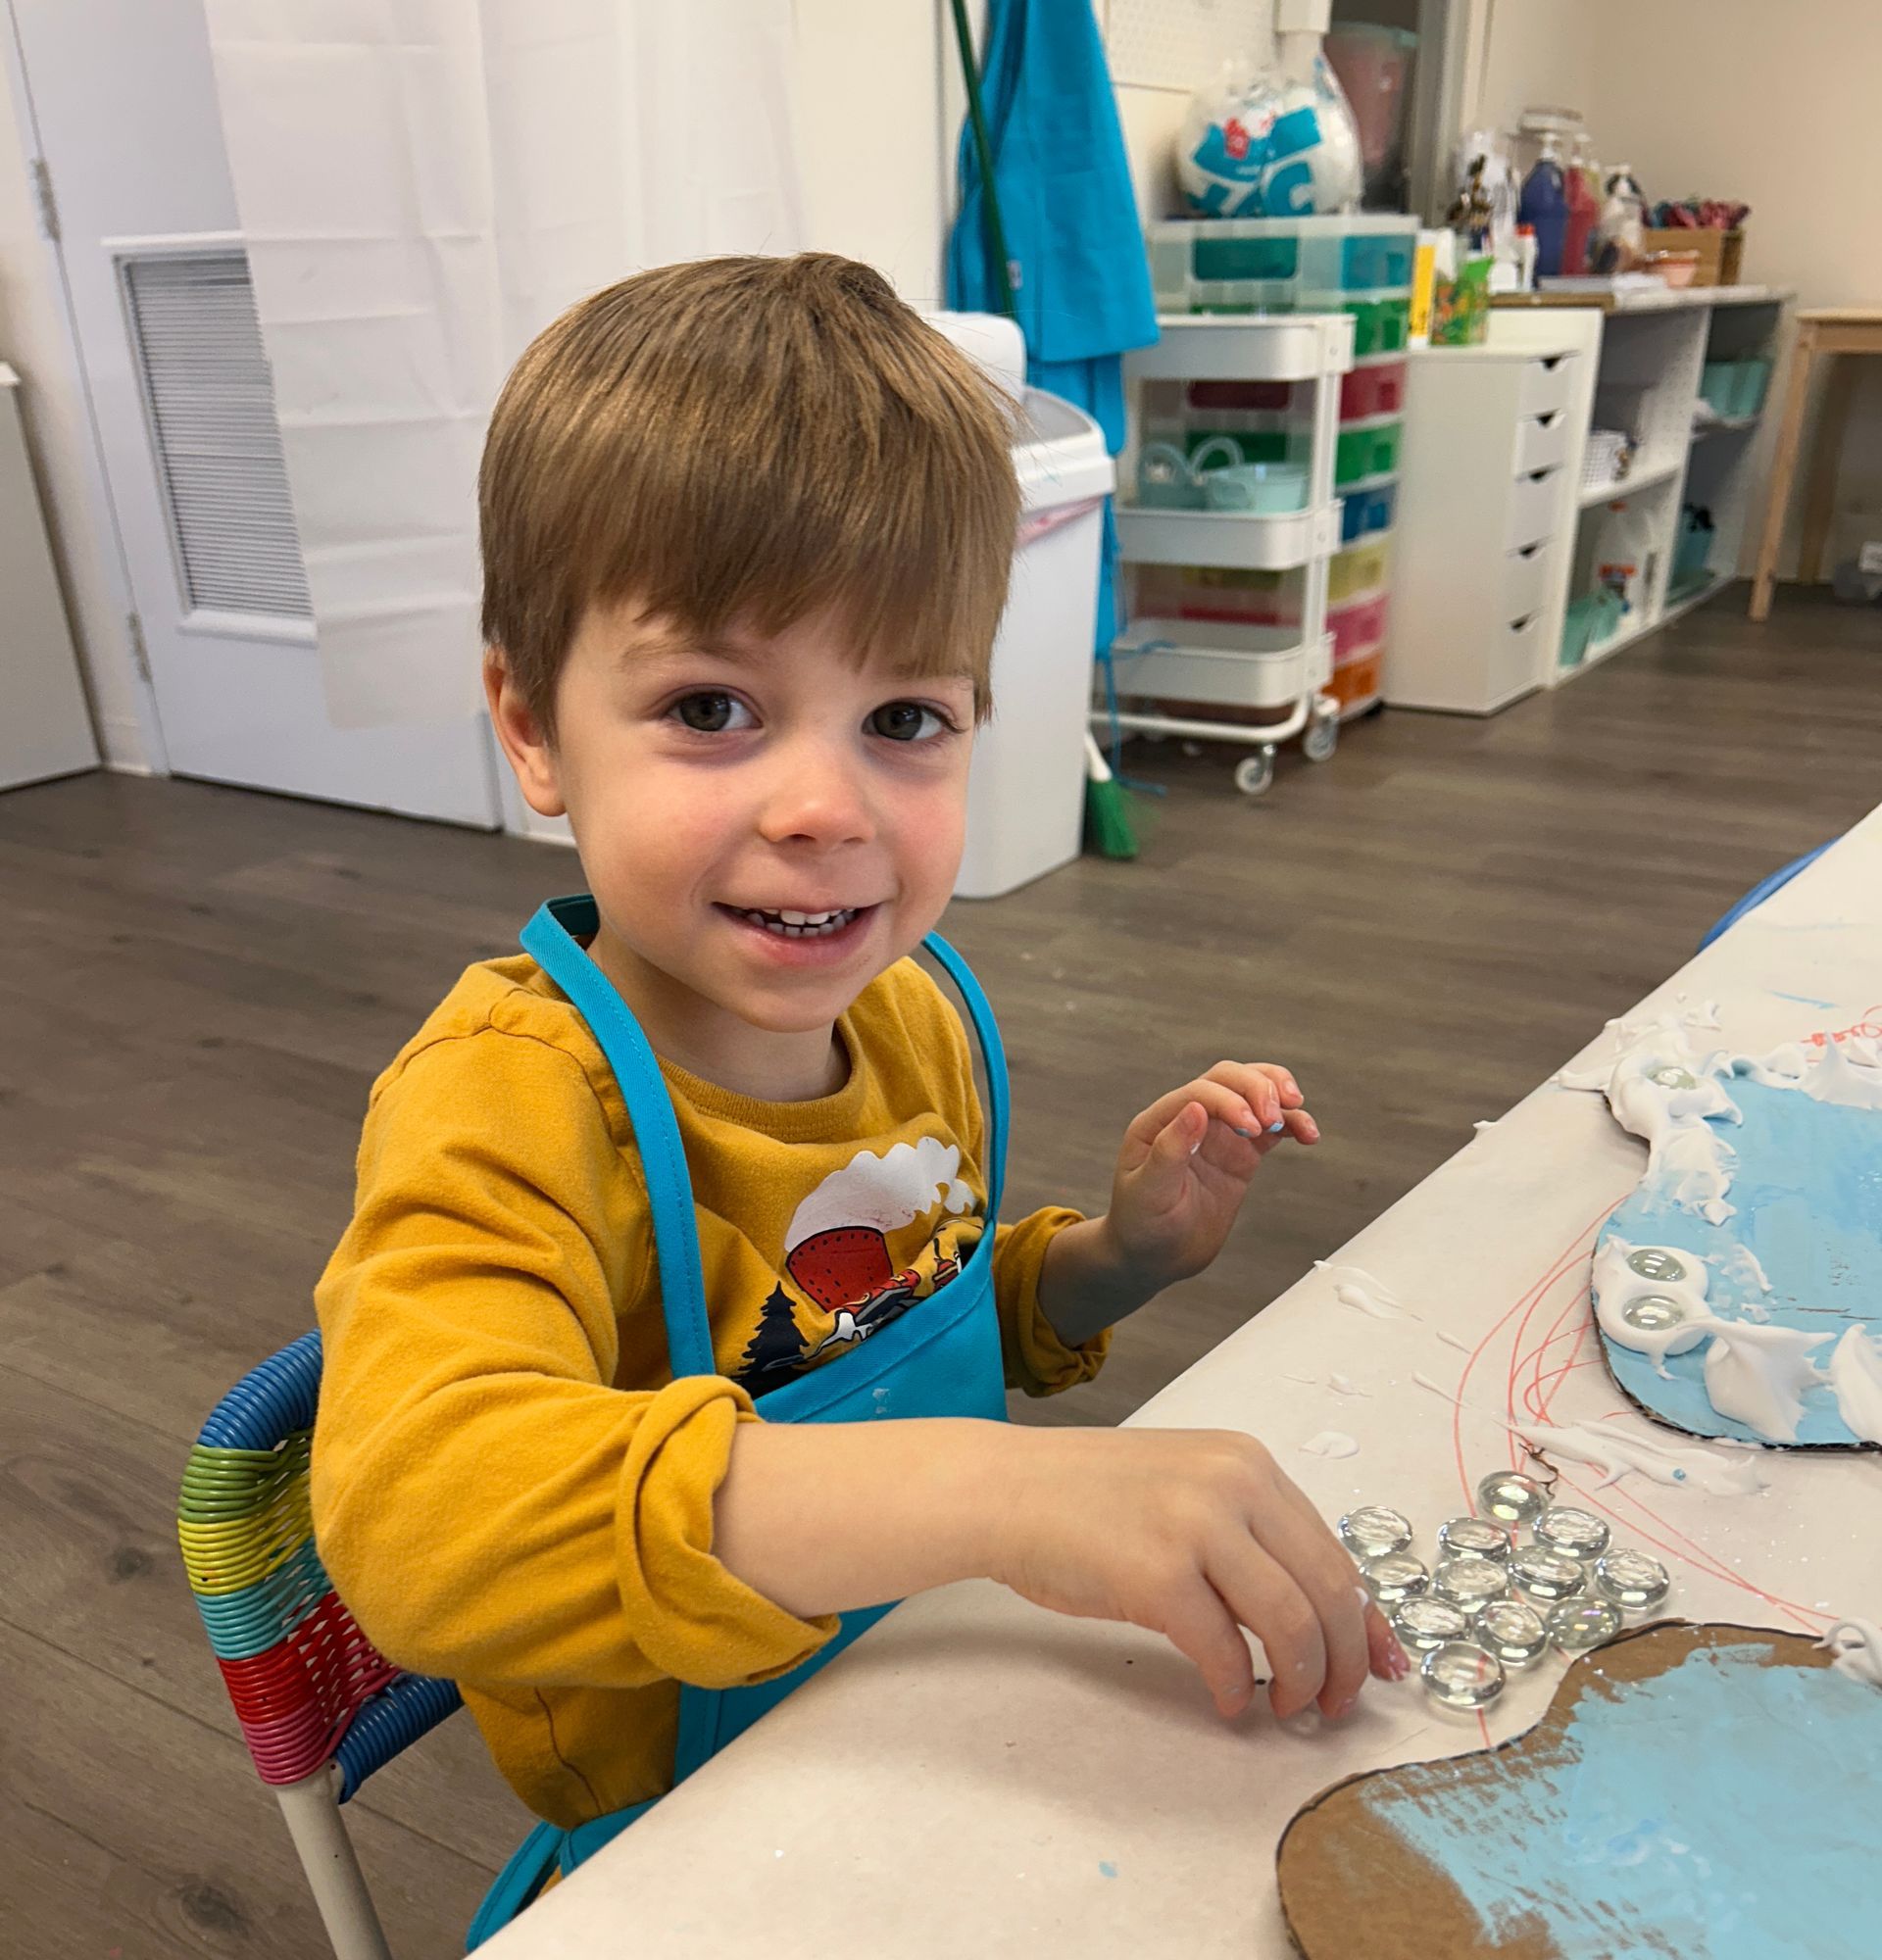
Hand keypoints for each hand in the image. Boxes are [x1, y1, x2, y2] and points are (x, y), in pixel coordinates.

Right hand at [992, 1425, 1406, 1718]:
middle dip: (1345, 1662)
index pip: (1332, 1552)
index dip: (1365, 1619)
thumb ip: (1246, 1531)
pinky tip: (1226, 1699)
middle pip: (1327, 1591)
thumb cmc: (1086, 1497)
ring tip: (1287, 1708)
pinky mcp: (1157, 1575)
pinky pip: (1224, 1651)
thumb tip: (1312, 1611)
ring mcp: (1195, 1526)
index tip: (1381, 1663)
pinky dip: (1235, 1688)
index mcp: (1247, 1464)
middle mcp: (1233, 1484)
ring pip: (1291, 1624)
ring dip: (1301, 1681)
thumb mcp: (1185, 1487)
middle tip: (1337, 1703)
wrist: (1005, 1489)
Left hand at [1102, 1062, 1318, 1293]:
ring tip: (1296, 1114)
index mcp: (1159, 1122)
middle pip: (1230, 1079)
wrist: (1155, 1257)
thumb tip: (1195, 1109)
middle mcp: (1190, 1120)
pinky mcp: (1240, 1153)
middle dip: (1258, 1087)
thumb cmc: (1140, 1225)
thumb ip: (1169, 1150)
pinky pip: (1270, 1127)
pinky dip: (1292, 1124)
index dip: (1230, 1100)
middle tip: (1275, 1115)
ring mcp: (1218, 1134)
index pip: (1201, 1092)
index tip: (1251, 1127)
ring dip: (1278, 1095)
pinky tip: (1307, 1133)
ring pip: (1253, 1093)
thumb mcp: (1148, 1191)